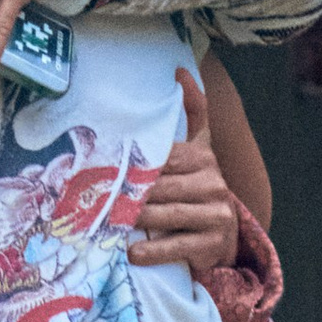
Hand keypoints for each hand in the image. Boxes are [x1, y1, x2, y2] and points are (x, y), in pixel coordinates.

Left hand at [127, 72, 240, 280]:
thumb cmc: (196, 189)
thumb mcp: (196, 151)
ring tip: (110, 222)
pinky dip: (152, 251)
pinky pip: (176, 245)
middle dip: (130, 193)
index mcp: (203, 156)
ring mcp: (216, 214)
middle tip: (98, 198)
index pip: (165, 156)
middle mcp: (214, 182)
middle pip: (161, 186)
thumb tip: (181, 69)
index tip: (109, 167)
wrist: (222, 237)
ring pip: (166, 214)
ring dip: (135, 220)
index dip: (137, 163)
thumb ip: (192, 112)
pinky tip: (132, 253)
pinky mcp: (212, 243)